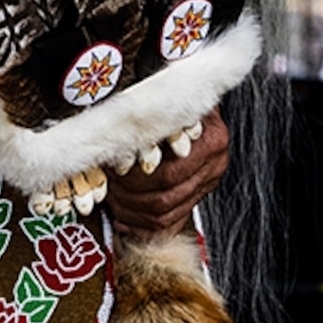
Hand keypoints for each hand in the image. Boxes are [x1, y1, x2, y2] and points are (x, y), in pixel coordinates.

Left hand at [104, 106, 228, 237]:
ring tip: (112, 198)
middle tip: (108, 185)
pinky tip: (123, 219)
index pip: (168, 174)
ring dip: (131, 210)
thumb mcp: (166, 97)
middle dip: (129, 195)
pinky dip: (141, 225)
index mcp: (210, 141)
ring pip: (164, 214)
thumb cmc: (177, 101)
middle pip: (165, 197)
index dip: (134, 177)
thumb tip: (119, 131)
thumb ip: (152, 115)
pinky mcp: (196, 197)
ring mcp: (206, 184)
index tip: (112, 170)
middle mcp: (213, 165)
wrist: (195, 106)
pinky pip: (168, 223)